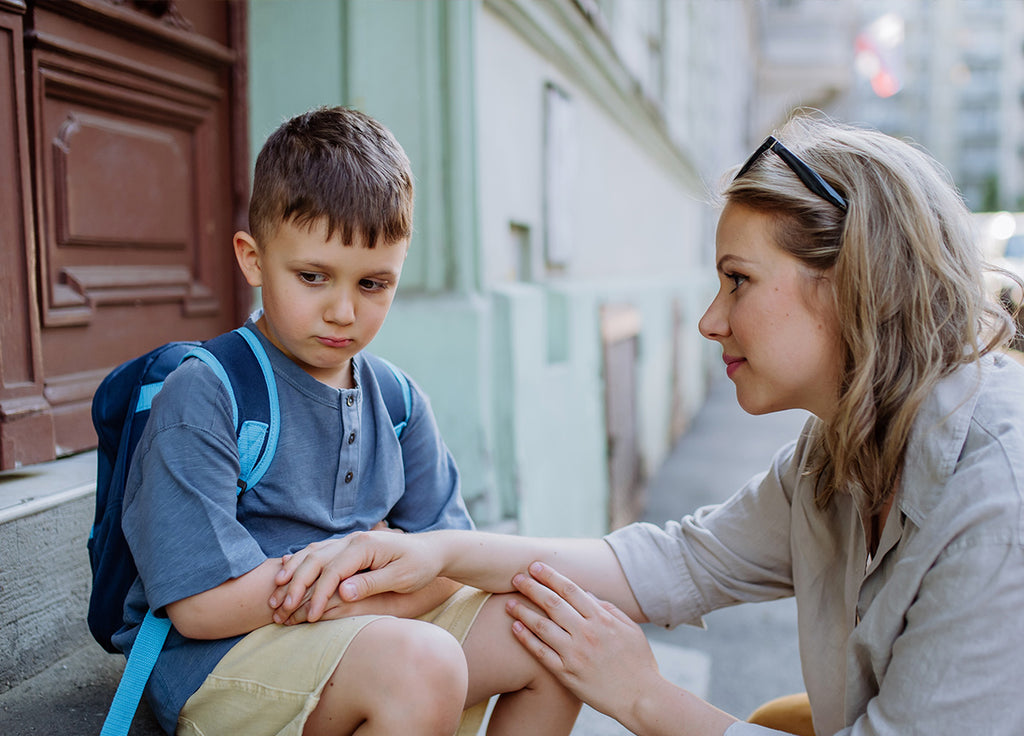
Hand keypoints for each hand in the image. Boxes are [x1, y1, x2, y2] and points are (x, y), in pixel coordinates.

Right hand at [269, 530, 442, 622]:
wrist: (432, 550)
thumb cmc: (420, 565)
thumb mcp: (401, 577)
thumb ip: (372, 583)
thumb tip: (343, 592)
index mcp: (366, 545)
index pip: (333, 571)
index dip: (319, 594)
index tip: (310, 616)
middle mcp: (353, 540)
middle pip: (315, 560)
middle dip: (296, 586)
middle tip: (279, 610)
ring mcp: (349, 542)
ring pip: (312, 555)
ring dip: (292, 575)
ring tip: (274, 597)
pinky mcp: (348, 548)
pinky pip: (318, 553)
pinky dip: (300, 563)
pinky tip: (285, 573)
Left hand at [507, 562, 661, 720]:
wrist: (641, 698)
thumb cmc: (639, 662)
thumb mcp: (630, 629)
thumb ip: (609, 609)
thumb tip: (588, 594)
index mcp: (602, 619)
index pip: (571, 589)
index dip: (551, 575)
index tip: (535, 566)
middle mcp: (586, 633)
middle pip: (552, 603)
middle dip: (532, 587)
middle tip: (515, 577)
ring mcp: (575, 653)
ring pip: (542, 626)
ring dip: (523, 611)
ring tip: (508, 602)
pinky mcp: (567, 674)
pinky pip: (541, 653)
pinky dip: (526, 639)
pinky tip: (515, 628)